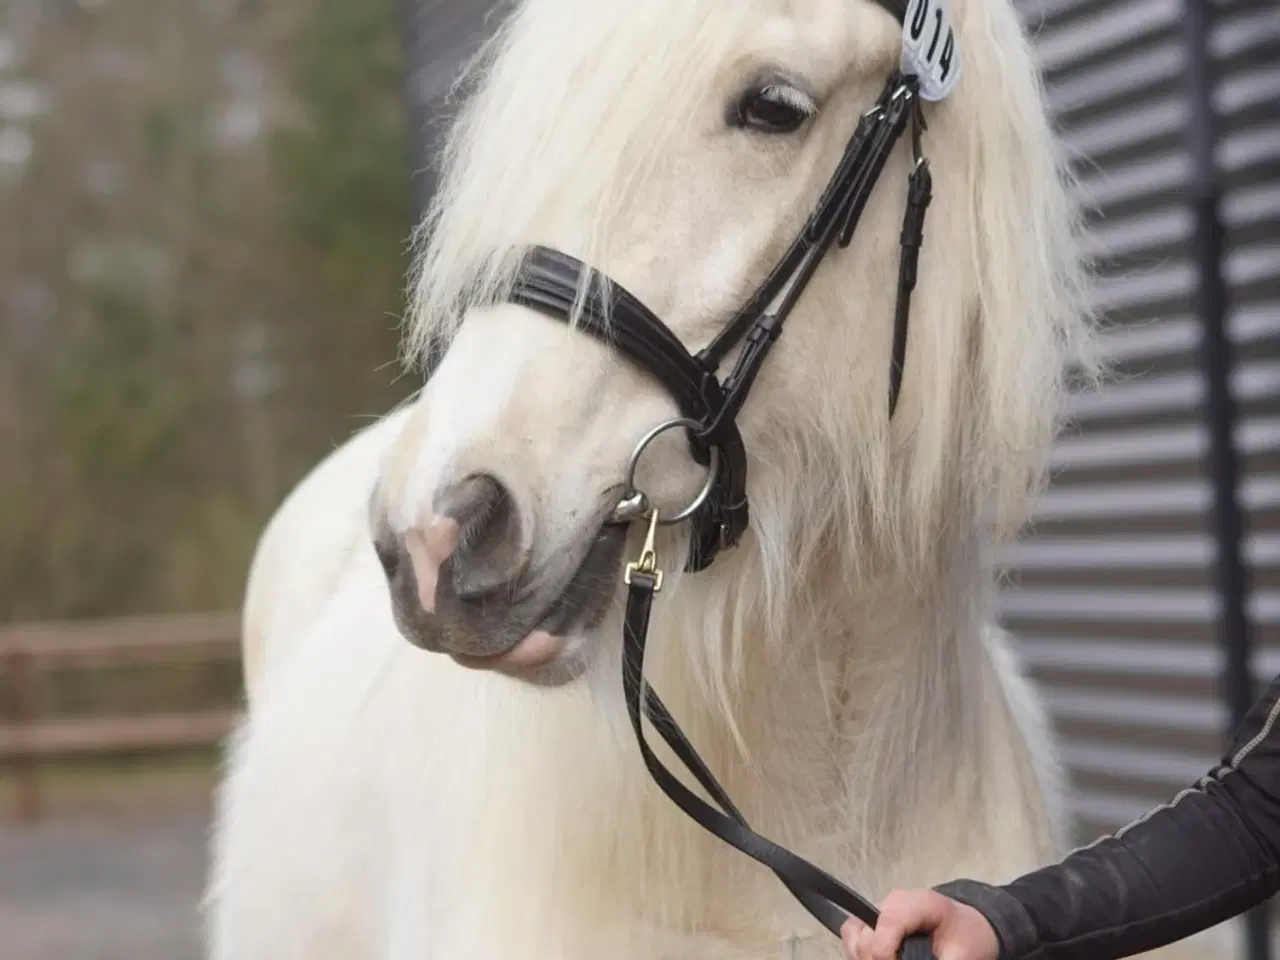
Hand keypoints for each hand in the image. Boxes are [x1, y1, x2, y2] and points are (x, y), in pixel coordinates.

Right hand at [840, 889, 999, 959]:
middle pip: (866, 933)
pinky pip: (853, 933)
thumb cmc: (969, 938)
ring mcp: (882, 908)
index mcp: (920, 903)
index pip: (888, 922)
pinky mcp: (875, 919)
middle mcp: (894, 901)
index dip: (884, 952)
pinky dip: (859, 951)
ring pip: (854, 933)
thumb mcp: (963, 956)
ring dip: (863, 956)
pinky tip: (880, 959)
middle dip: (875, 959)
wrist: (970, 927)